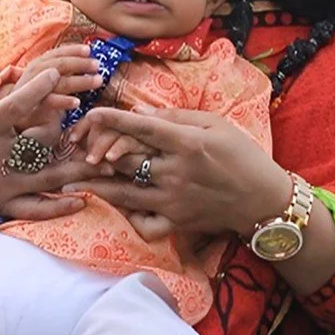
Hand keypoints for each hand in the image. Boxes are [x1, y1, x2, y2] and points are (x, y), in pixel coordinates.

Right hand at [0, 67, 95, 225]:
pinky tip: (81, 199)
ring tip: (104, 164)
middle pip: (40, 141)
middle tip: (87, 119)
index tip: (55, 75)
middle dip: (65, 129)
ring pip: (46, 177)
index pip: (16, 104)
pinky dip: (58, 207)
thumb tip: (0, 75)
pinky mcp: (0, 204)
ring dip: (77, 171)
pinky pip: (33, 209)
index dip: (38, 88)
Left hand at [68, 107, 293, 240]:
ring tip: (70, 183)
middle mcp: (176, 172)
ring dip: (96, 186)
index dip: (112, 119)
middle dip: (96, 151)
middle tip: (73, 148)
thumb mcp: (215, 125)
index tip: (90, 113)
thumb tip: (139, 111)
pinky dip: (127, 217)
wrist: (264, 200)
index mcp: (187, 143)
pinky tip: (114, 208)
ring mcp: (174, 200)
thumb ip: (176, 117)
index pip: (141, 127)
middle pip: (126, 160)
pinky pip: (144, 223)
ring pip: (124, 192)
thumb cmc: (243, 156)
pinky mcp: (176, 221)